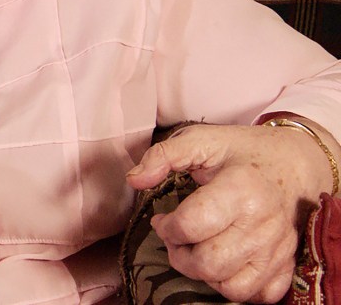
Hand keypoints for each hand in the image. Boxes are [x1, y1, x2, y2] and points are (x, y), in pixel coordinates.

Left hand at [126, 123, 327, 302]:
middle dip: (179, 255)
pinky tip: (224, 265)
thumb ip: (162, 156)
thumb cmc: (243, 151)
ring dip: (204, 275)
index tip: (162, 219)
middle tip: (176, 239)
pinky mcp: (288, 263)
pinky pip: (259, 295)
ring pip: (232, 287)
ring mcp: (278, 248)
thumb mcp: (201, 140)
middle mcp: (263, 224)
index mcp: (240, 189)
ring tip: (198, 251)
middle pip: (208, 263)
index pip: (191, 226)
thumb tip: (133, 180)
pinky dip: (236, 287)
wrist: (296, 163)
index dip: (166, 227)